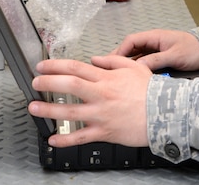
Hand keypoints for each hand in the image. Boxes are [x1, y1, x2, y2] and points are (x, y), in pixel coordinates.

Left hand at [29, 55, 151, 147]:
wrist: (164, 114)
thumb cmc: (151, 92)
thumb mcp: (133, 67)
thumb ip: (112, 61)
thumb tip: (94, 58)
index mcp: (106, 78)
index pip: (76, 67)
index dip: (55, 65)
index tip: (43, 66)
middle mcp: (101, 95)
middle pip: (69, 85)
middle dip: (48, 82)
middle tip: (35, 82)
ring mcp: (101, 114)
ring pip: (69, 111)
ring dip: (48, 109)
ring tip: (34, 107)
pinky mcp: (104, 132)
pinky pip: (81, 137)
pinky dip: (65, 139)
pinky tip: (53, 139)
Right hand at [112, 29, 198, 71]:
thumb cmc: (193, 50)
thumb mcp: (175, 56)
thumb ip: (156, 60)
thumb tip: (137, 67)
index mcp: (154, 37)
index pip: (131, 41)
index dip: (119, 51)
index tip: (111, 63)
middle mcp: (152, 41)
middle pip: (130, 48)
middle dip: (118, 58)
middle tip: (106, 70)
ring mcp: (154, 49)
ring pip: (135, 56)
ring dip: (125, 64)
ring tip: (114, 76)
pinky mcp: (158, 56)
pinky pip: (142, 61)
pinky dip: (135, 67)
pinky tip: (130, 77)